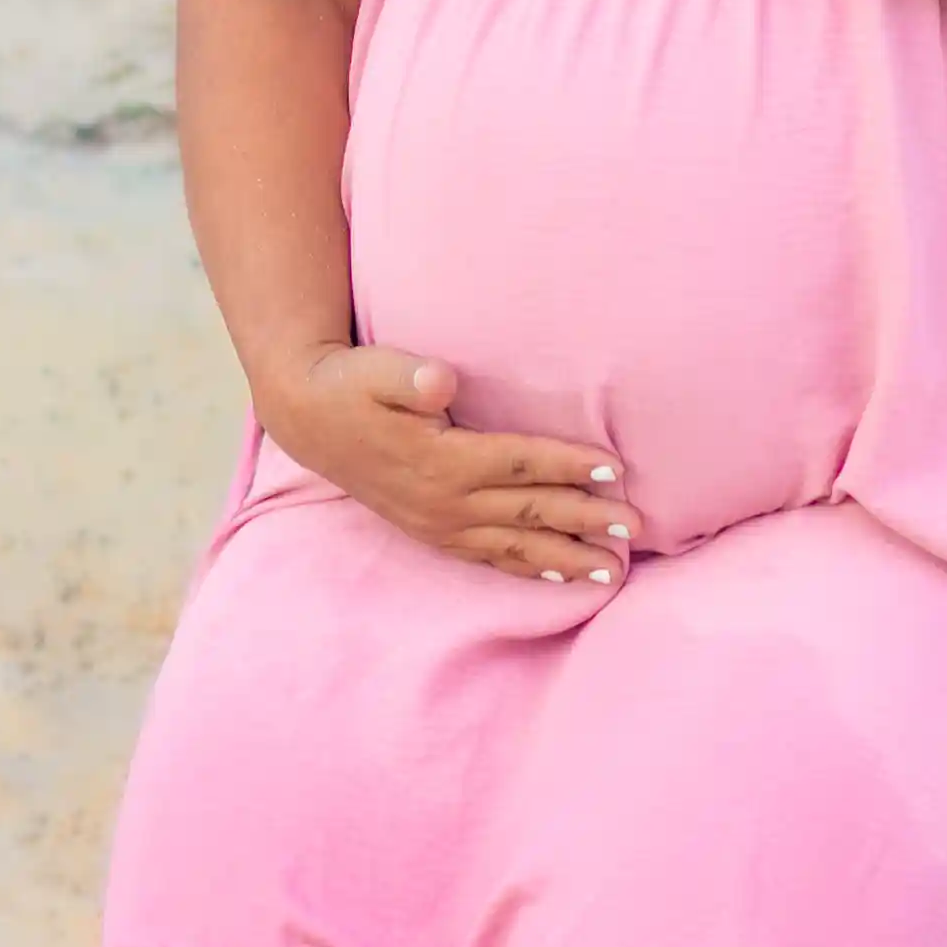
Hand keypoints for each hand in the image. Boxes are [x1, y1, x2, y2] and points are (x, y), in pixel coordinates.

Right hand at [260, 342, 638, 587]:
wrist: (309, 420)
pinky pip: (490, 557)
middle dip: (586, 520)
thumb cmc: (351, 385)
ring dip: (567, 557)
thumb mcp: (375, 369)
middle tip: (637, 529)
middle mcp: (444, 501)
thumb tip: (441, 380)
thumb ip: (411, 376)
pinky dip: (528, 568)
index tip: (615, 468)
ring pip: (515, 546)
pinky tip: (561, 576)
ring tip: (613, 571)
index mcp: (441, 460)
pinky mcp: (432, 532)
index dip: (568, 464)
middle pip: (530, 512)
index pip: (520, 463)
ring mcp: (438, 524)